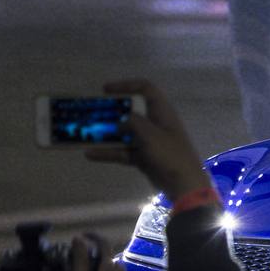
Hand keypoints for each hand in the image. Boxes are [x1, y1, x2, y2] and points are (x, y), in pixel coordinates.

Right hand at [69, 234, 126, 270]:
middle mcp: (117, 267)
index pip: (103, 241)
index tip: (81, 235)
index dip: (92, 235)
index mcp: (109, 263)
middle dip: (87, 253)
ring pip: (103, 263)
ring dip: (90, 263)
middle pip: (102, 253)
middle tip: (73, 259)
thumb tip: (78, 238)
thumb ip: (80, 255)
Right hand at [83, 79, 211, 197]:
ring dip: (106, 134)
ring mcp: (149, 141)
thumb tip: (119, 123)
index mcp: (162, 112)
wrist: (183, 185)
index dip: (127, 85)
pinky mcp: (144, 157)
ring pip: (124, 133)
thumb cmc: (170, 154)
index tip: (106, 90)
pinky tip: (90, 154)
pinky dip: (108, 153)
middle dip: (111, 112)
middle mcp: (155, 124)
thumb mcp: (150, 134)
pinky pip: (123, 151)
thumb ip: (132, 122)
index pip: (146, 89)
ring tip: (85, 133)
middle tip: (92, 113)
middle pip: (131, 112)